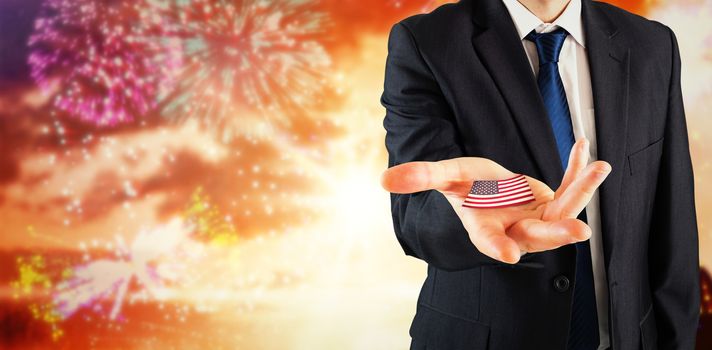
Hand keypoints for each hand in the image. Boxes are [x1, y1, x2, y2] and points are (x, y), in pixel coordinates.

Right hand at [380, 138, 610, 263]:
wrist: (488, 191)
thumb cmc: (466, 189)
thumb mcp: (445, 177)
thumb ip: (420, 177)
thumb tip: (384, 179)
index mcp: (485, 229)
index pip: (490, 241)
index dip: (497, 247)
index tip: (507, 255)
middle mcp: (515, 230)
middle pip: (537, 235)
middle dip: (556, 232)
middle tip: (577, 232)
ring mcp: (537, 219)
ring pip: (564, 210)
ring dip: (582, 191)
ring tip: (599, 168)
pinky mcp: (552, 204)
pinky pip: (568, 188)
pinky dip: (576, 170)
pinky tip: (583, 147)